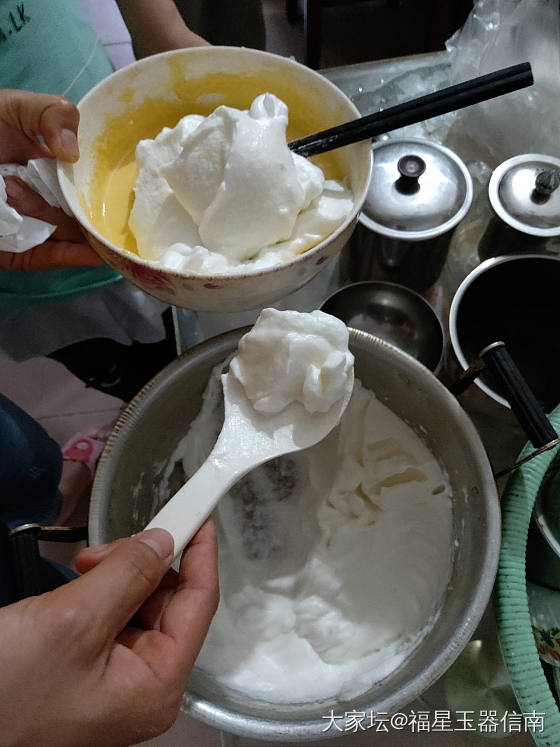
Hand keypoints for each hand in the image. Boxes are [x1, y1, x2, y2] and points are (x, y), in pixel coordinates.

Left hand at [0, 89, 101, 269]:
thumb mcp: (13, 107)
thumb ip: (52, 114)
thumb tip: (74, 153)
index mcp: (46, 169)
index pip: (82, 184)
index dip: (101, 187)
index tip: (122, 188)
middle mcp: (41, 200)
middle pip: (75, 212)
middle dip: (86, 212)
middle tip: (90, 205)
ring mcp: (29, 228)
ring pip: (62, 233)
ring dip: (65, 225)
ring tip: (41, 203)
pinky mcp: (15, 251)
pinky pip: (45, 258)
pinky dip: (69, 257)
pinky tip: (93, 254)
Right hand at [0, 522, 218, 746]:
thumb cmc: (11, 688)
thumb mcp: (74, 621)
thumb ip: (128, 575)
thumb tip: (165, 541)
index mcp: (159, 684)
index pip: (199, 603)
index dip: (202, 553)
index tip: (201, 512)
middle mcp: (148, 684)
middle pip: (170, 600)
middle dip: (143, 564)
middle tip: (104, 550)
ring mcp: (120, 679)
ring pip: (141, 603)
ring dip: (117, 574)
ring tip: (81, 568)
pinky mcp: (93, 669)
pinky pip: (114, 616)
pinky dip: (100, 590)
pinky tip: (78, 581)